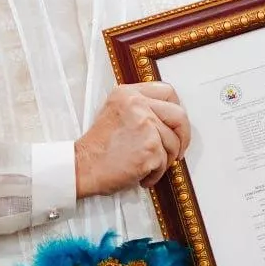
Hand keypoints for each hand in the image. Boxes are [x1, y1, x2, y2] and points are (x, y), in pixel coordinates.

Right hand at [74, 82, 190, 196]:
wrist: (81, 167)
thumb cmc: (97, 147)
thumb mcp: (114, 112)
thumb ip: (139, 107)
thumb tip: (166, 118)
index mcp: (129, 94)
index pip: (167, 91)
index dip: (176, 109)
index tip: (176, 124)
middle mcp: (138, 105)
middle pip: (179, 116)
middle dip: (183, 136)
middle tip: (179, 149)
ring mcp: (146, 126)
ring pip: (173, 143)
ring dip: (164, 160)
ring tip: (147, 165)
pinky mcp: (150, 148)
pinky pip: (165, 162)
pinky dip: (156, 173)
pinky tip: (141, 174)